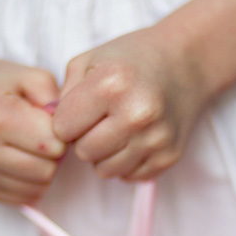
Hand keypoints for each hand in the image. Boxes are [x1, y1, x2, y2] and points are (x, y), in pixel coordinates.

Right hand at [0, 57, 65, 203]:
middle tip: (42, 136)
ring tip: (30, 148)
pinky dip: (29, 182)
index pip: (52, 143)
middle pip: (46, 170)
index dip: (61, 133)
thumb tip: (68, 133)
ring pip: (37, 188)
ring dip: (43, 170)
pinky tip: (18, 160)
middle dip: (53, 155)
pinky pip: (23, 198)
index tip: (49, 122)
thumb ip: (56, 97)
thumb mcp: (30, 76)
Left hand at [52, 27, 208, 180]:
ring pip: (105, 170)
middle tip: (101, 118)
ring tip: (117, 127)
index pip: (62, 129)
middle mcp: (137, 114)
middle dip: (85, 138)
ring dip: (104, 153)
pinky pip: (129, 176)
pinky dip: (126, 161)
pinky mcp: (169, 156)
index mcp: (112, 85)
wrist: (186, 62)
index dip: (66, 119)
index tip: (81, 107)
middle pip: (84, 152)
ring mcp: (156, 138)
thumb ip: (62, 95)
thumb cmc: (131, 59)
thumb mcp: (90, 61)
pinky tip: (135, 137)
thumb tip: (49, 131)